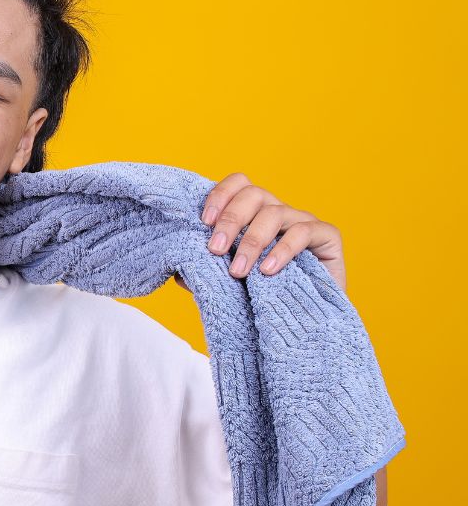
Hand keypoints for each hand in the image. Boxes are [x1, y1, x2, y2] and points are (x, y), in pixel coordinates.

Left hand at [174, 171, 346, 292]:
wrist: (304, 321)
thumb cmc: (261, 297)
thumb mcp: (226, 282)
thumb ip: (205, 270)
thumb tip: (177, 266)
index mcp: (253, 214)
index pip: (238, 184)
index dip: (220, 195)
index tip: (203, 222)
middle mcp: (278, 211)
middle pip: (253, 194)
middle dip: (230, 220)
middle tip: (215, 249)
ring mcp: (304, 221)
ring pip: (274, 213)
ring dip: (251, 242)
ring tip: (238, 271)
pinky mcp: (327, 236)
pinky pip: (304, 232)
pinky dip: (282, 251)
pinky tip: (267, 272)